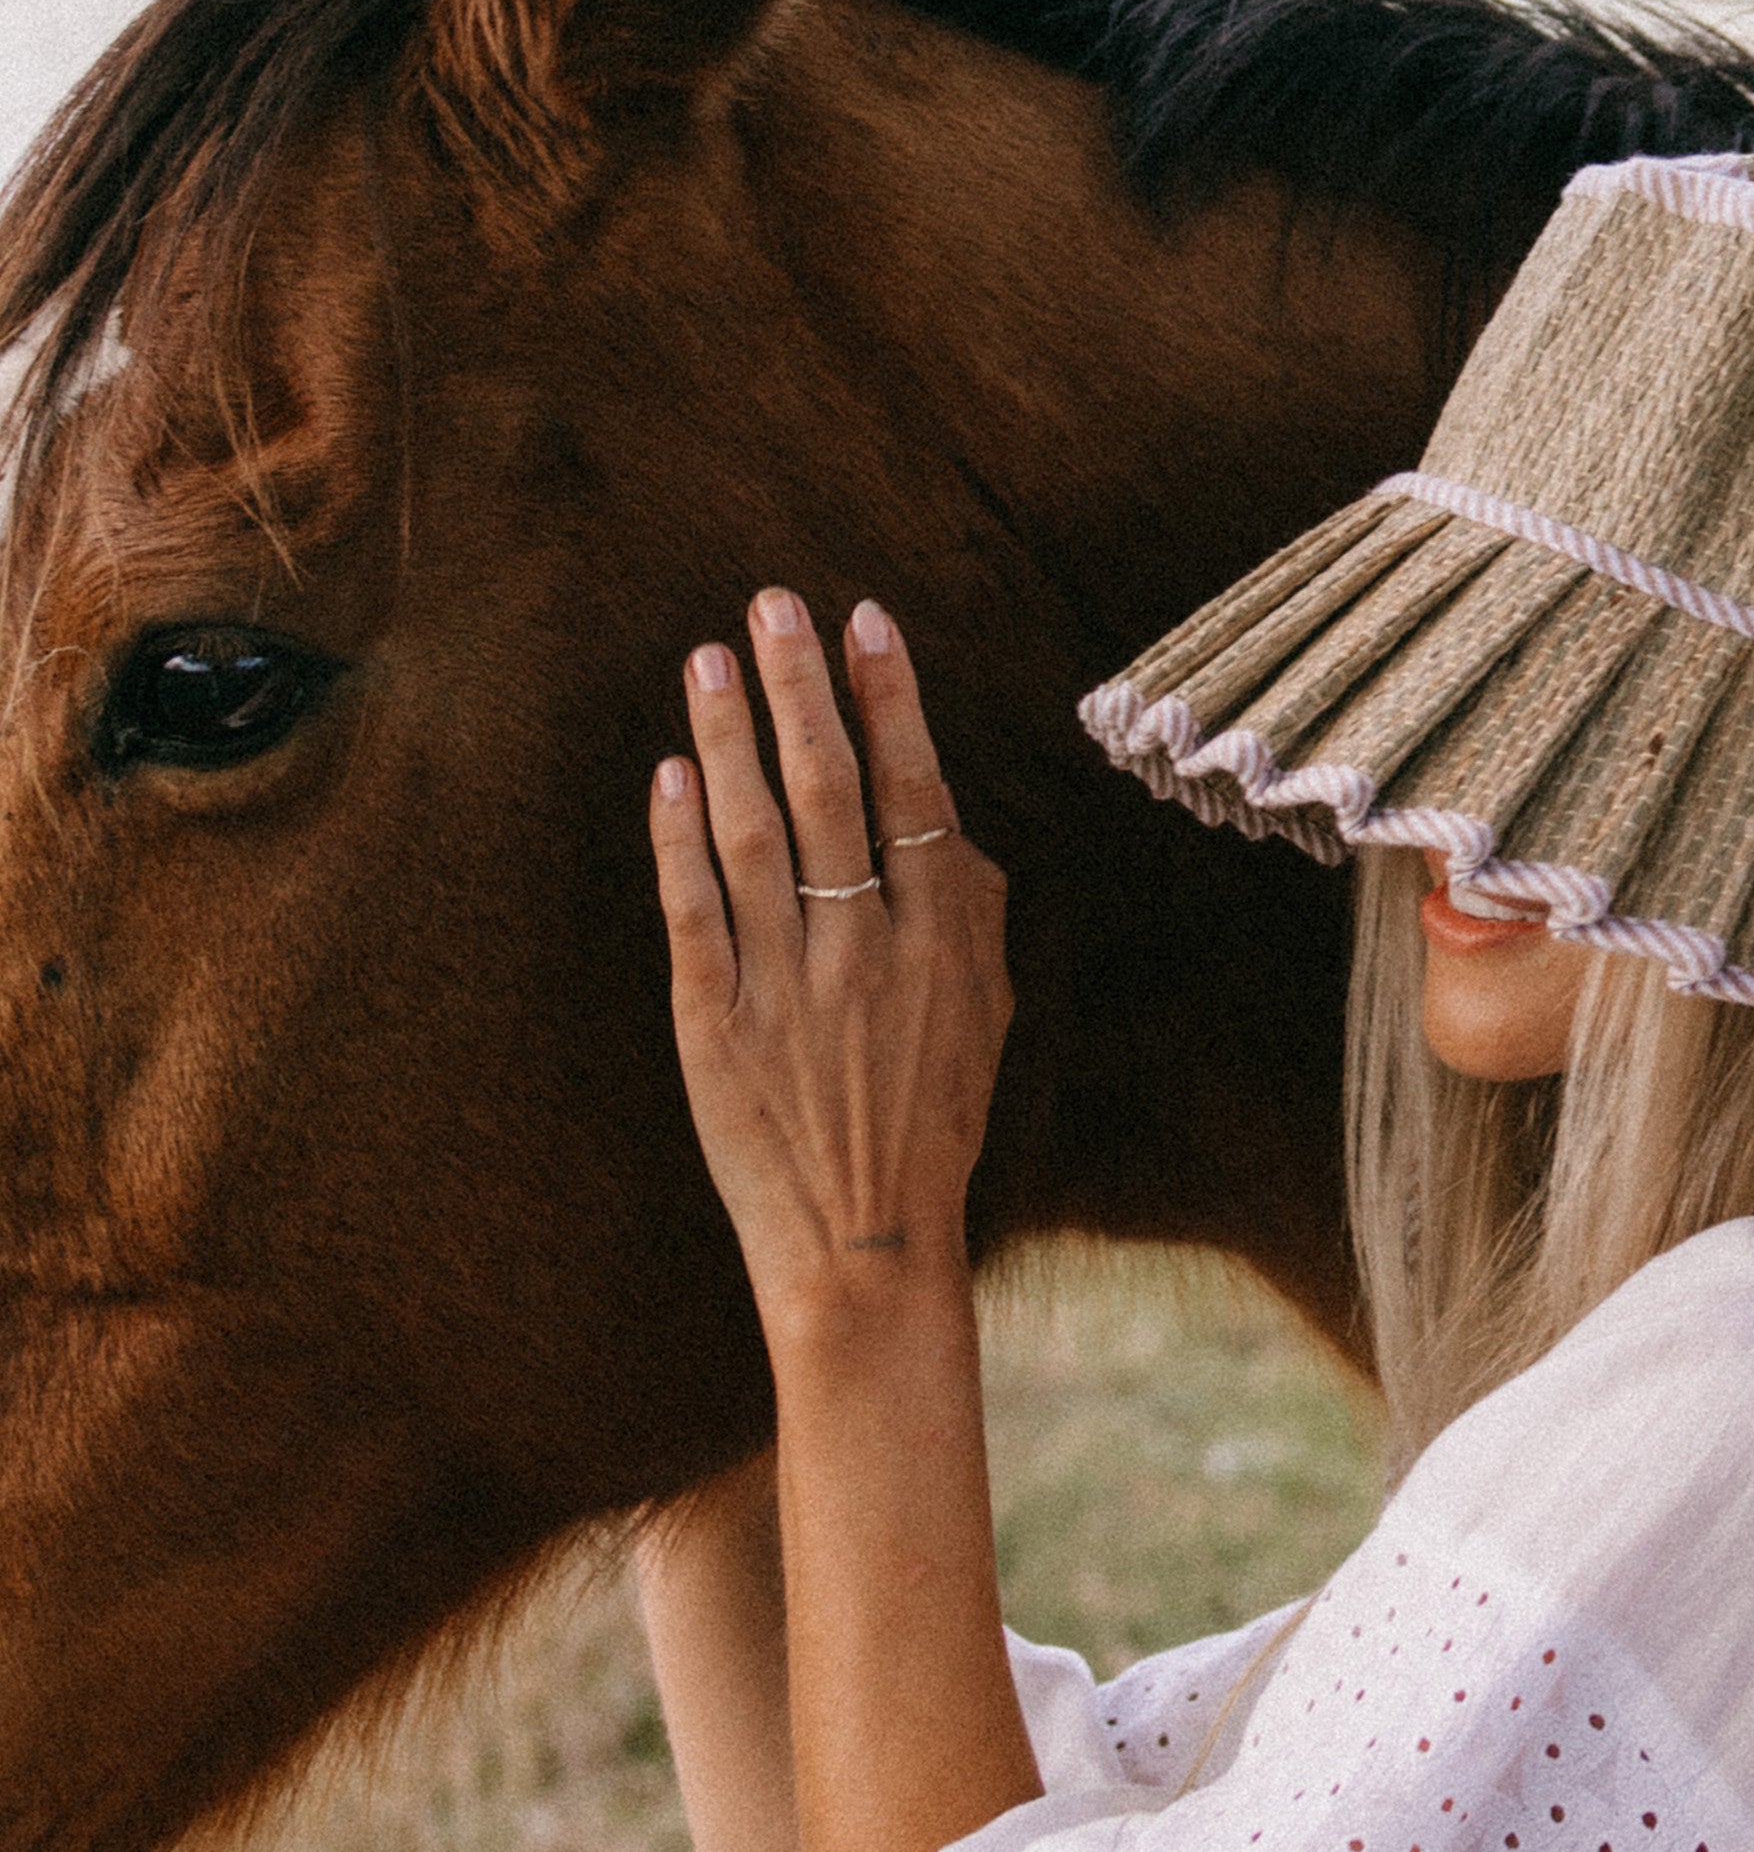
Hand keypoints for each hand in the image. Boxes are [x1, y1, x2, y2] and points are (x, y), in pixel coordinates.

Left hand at [653, 594, 1010, 1341]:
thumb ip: (971, 923)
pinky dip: (676, 834)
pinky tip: (669, 771)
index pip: (916, 793)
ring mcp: (785, 983)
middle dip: (802, 687)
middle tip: (773, 603)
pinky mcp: (713, 1021)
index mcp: (943, 944)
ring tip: (710, 657)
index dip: (890, 702)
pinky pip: (692, 907)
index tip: (866, 624)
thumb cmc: (930, 1131)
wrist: (865, 1248)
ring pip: (752, 831)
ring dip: (729, 736)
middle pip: (830, 790)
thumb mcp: (985, 1024)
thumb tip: (950, 833)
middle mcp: (865, 950)